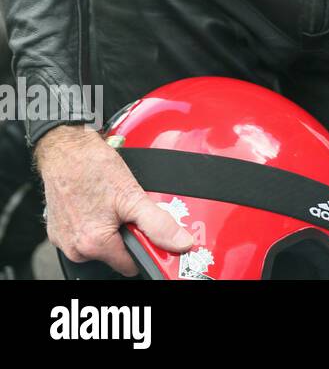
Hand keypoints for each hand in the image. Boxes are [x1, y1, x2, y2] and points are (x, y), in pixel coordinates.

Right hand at [35, 125, 193, 275]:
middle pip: (116, 254)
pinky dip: (97, 223)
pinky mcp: (59, 230)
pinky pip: (85, 234)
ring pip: (101, 244)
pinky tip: (100, 205)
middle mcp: (75, 248)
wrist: (67, 150)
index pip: (130, 265)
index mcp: (93, 244)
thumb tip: (180, 243)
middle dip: (129, 236)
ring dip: (113, 229)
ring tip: (115, 206)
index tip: (154, 237)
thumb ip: (159, 225)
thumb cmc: (93, 168)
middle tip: (132, 213)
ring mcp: (65, 240)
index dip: (146, 250)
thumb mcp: (133, 196)